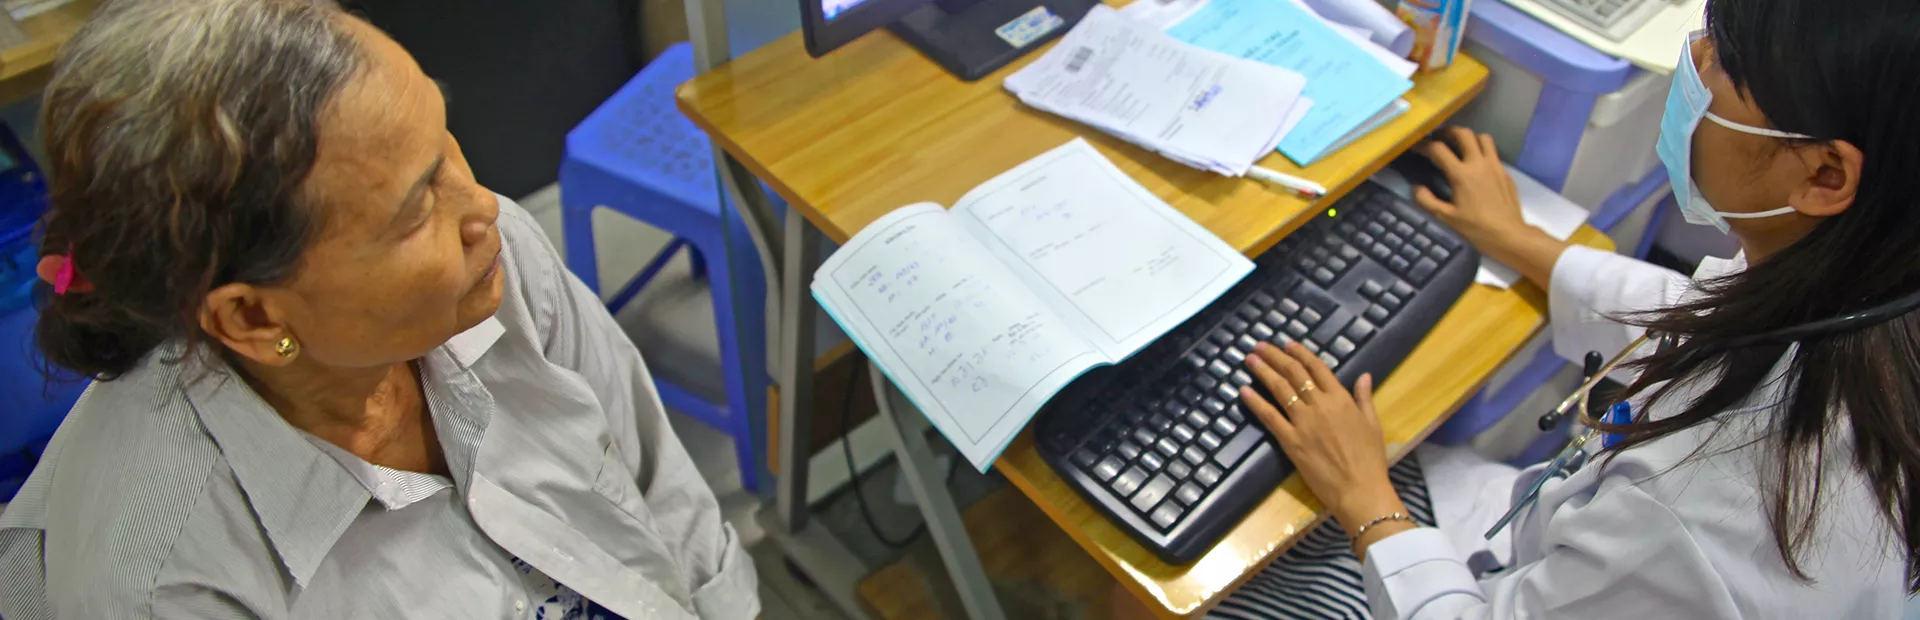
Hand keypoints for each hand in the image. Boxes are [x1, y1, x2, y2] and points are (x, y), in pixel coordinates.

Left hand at [1239, 342, 1400, 527]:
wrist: (1360, 490)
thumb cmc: (1371, 460)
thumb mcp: (1373, 424)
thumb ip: (1364, 398)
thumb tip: (1364, 375)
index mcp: (1341, 399)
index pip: (1318, 368)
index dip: (1301, 353)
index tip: (1287, 344)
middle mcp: (1320, 405)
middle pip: (1294, 373)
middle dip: (1276, 356)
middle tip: (1260, 345)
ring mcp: (1303, 422)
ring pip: (1280, 389)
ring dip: (1263, 371)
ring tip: (1250, 359)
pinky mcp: (1291, 441)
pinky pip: (1270, 417)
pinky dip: (1256, 402)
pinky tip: (1244, 391)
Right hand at [1414, 127, 1569, 286]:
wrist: (1509, 235)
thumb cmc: (1476, 229)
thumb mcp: (1446, 219)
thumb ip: (1427, 201)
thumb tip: (1417, 187)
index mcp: (1462, 174)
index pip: (1439, 149)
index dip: (1424, 145)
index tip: (1415, 146)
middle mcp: (1479, 164)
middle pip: (1463, 134)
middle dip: (1448, 131)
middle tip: (1438, 138)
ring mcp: (1495, 166)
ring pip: (1482, 138)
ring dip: (1469, 138)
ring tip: (1459, 146)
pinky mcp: (1505, 173)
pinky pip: (1493, 153)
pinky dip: (1481, 152)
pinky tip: (1476, 166)